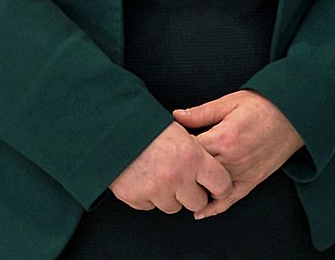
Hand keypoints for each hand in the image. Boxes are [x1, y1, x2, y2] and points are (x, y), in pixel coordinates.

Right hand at [109, 122, 233, 213]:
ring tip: (162, 177)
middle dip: (194, 194)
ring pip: (173, 207)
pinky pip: (149, 206)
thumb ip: (198, 152)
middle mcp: (177, 177)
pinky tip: (145, 179)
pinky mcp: (135, 198)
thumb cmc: (149, 127)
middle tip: (186, 182)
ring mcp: (155, 190)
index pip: (221, 184)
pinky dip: (149, 197)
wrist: (113, 130)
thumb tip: (210, 169)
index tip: (216, 187)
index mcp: (194, 157)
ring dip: (170, 196)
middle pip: (197, 202)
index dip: (220, 187)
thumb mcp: (181, 131)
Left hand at [174, 91, 304, 218]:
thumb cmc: (264, 105)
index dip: (175, 149)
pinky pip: (230, 199)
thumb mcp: (231, 101)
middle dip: (181, 170)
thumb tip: (175, 116)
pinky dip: (214, 208)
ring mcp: (242, 172)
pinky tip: (200, 210)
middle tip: (170, 167)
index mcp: (224, 137)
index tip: (168, 147)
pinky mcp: (252, 180)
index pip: (188, 151)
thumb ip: (202, 112)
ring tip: (180, 185)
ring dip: (194, 188)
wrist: (295, 115)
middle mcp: (231, 158)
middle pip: (195, 172)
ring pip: (209, 188)